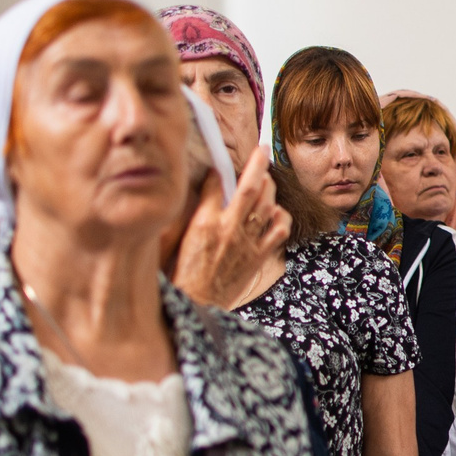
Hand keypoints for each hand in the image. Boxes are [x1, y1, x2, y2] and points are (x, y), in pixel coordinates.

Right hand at [175, 141, 290, 309]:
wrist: (197, 304)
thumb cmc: (182, 274)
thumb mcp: (174, 240)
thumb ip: (185, 214)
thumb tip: (186, 194)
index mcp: (203, 223)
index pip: (215, 184)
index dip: (219, 170)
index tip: (220, 166)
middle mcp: (229, 229)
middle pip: (250, 187)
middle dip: (259, 163)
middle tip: (262, 151)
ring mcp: (247, 242)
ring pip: (268, 204)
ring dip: (270, 188)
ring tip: (267, 179)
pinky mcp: (259, 257)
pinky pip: (279, 230)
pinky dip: (282, 217)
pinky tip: (276, 212)